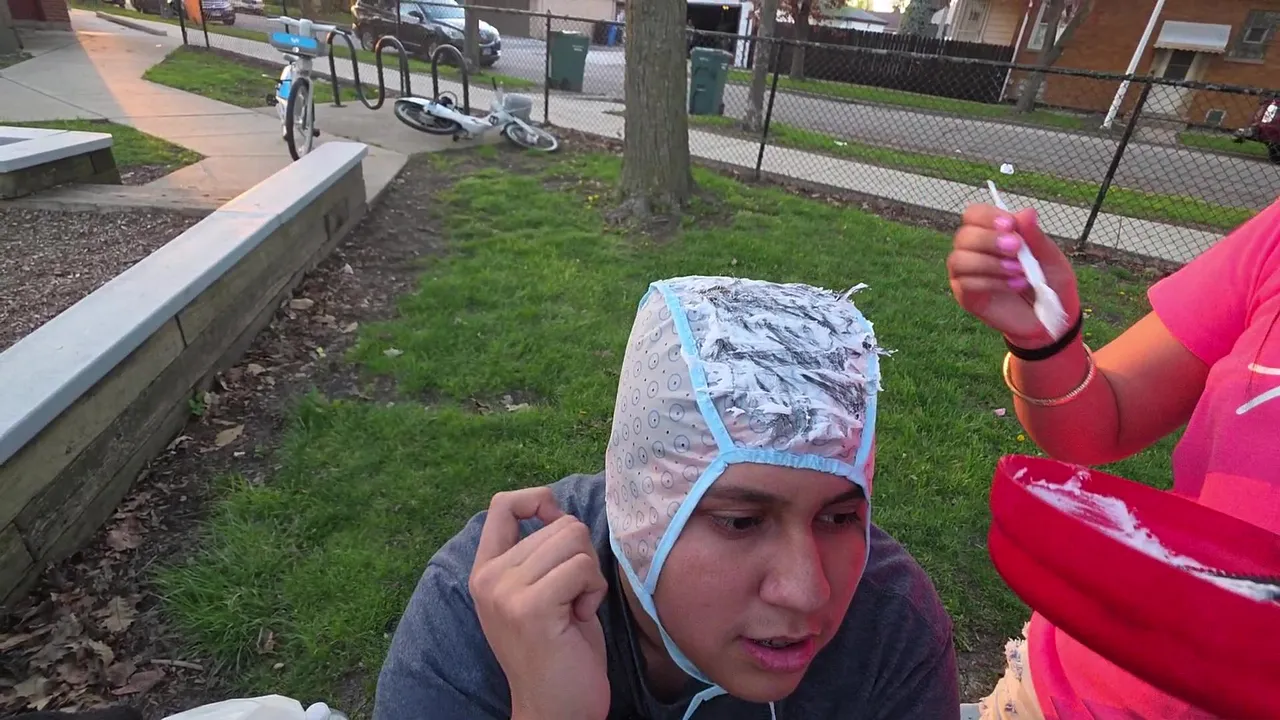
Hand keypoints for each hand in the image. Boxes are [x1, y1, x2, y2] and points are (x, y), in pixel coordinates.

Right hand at [468, 488, 609, 719]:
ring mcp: (505, 592)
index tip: (558, 525)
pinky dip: (594, 591)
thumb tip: (555, 507)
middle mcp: (489, 577)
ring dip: (591, 574)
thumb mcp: (539, 593)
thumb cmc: (558, 651)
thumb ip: (538, 553)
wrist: (554, 710)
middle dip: (582, 555)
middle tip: (574, 597)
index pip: (502, 504)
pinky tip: (582, 618)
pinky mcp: (531, 607)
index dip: (539, 500)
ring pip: (574, 540)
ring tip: (577, 608)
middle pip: (561, 523)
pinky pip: (582, 567)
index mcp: (486, 570)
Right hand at [947, 204, 1081, 348]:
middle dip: (989, 240)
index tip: (1010, 225)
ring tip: (1019, 270)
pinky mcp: (966, 296)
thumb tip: (1026, 212)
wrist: (1050, 319)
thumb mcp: (1050, 258)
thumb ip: (1035, 237)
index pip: (974, 215)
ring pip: (959, 259)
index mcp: (992, 234)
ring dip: (989, 263)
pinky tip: (1015, 285)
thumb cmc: (1049, 283)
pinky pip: (966, 283)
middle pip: (963, 236)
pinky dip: (991, 282)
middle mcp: (973, 251)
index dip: (987, 217)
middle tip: (1016, 248)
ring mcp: (966, 274)